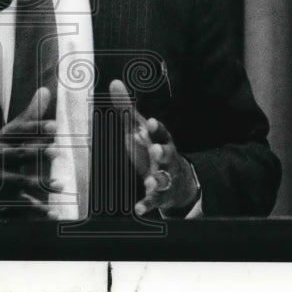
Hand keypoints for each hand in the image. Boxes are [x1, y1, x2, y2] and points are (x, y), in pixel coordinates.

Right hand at [0, 87, 60, 219]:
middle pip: (18, 154)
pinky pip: (19, 205)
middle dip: (37, 153)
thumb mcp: (4, 136)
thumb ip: (27, 117)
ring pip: (19, 182)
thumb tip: (46, 91)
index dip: (36, 128)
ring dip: (40, 184)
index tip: (54, 125)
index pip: (18, 131)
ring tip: (61, 185)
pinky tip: (52, 213)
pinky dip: (35, 210)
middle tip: (57, 152)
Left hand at [111, 79, 200, 215]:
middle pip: (166, 154)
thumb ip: (127, 108)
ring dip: (157, 179)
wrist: (177, 179)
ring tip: (151, 181)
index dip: (156, 128)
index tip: (150, 122)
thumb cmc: (152, 148)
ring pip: (163, 178)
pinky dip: (146, 204)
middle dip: (161, 152)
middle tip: (156, 149)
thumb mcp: (139, 128)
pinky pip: (154, 201)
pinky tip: (138, 208)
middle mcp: (166, 158)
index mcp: (161, 140)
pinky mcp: (161, 195)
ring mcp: (165, 177)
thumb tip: (114, 82)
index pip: (160, 132)